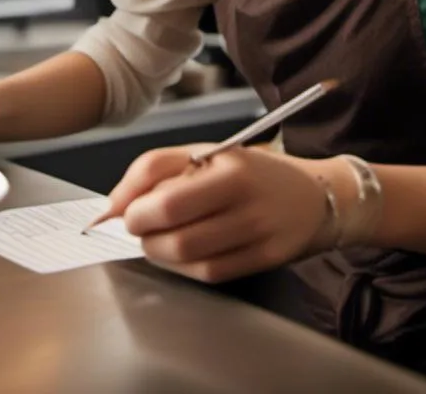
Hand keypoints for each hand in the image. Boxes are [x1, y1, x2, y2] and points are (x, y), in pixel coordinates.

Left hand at [107, 144, 328, 283]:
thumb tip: (112, 206)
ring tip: (160, 237)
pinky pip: (211, 274)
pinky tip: (181, 253)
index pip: (168, 202)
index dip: (135, 213)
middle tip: (141, 226)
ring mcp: (259, 236)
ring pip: (191, 261)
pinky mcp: (265, 261)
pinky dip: (184, 267)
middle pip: (177, 237)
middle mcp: (248, 204)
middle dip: (145, 236)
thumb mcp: (205, 152)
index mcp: (230, 169)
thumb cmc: (249, 171)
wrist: (313, 196)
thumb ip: (153, 169)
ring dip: (161, 254)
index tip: (127, 211)